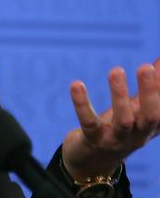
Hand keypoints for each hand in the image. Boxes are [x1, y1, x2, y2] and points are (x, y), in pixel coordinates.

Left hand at [62, 58, 159, 179]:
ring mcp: (116, 140)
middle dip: (150, 92)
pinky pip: (88, 122)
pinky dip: (82, 103)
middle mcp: (138, 135)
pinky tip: (76, 84)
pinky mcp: (92, 140)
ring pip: (123, 120)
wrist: (93, 163)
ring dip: (120, 95)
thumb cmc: (120, 130)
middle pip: (151, 116)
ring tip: (116, 70)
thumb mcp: (137, 108)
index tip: (159, 65)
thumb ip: (150, 87)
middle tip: (146, 66)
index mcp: (151, 126)